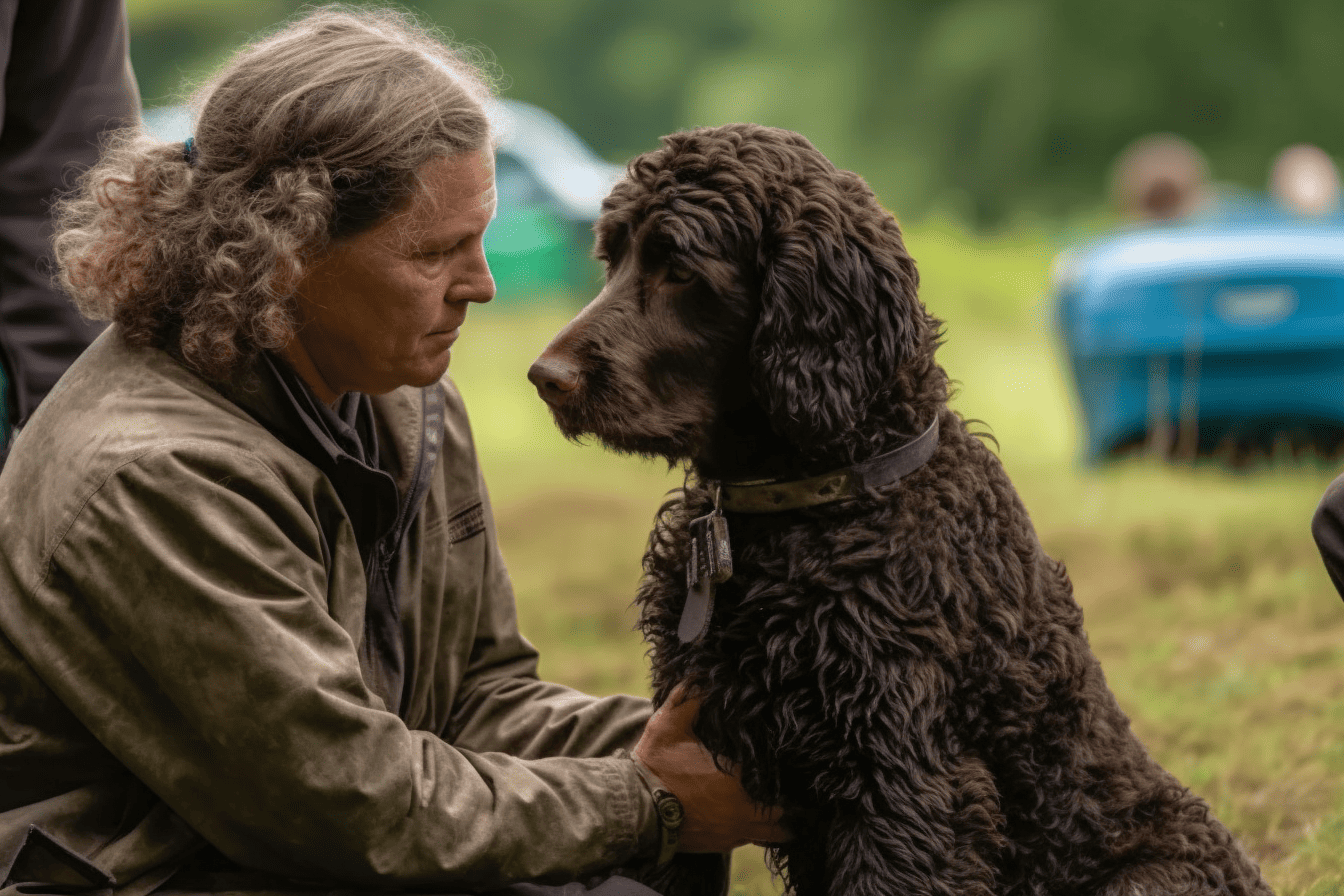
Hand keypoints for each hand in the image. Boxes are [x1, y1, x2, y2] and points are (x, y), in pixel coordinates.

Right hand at [633, 684, 790, 852]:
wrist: (633, 809)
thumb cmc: (655, 766)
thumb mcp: (669, 724)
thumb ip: (689, 698)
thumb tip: (701, 675)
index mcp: (736, 779)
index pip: (779, 775)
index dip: (788, 768)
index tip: (792, 757)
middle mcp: (742, 809)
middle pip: (786, 810)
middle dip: (792, 798)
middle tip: (796, 782)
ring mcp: (734, 831)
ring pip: (775, 832)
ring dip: (782, 820)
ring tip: (788, 806)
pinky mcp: (722, 845)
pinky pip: (755, 840)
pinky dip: (763, 832)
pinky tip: (761, 819)